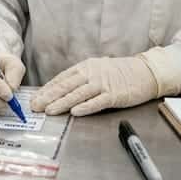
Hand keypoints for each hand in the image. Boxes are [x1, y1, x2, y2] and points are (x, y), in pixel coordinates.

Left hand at [32, 55, 160, 116]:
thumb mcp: (97, 69)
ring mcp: (103, 84)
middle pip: (66, 86)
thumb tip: (60, 90)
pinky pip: (97, 102)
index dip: (47, 89)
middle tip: (35, 106)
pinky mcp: (114, 95)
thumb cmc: (120, 72)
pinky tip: (75, 112)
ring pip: (78, 94)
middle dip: (49, 97)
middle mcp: (92, 74)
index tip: (35, 98)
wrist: (145, 72)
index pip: (62, 79)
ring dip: (62, 103)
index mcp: (86, 67)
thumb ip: (81, 78)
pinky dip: (85, 107)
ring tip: (49, 111)